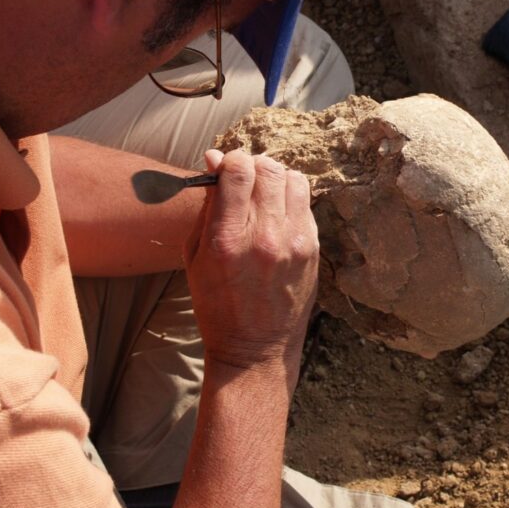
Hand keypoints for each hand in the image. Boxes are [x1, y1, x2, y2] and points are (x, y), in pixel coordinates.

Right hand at [184, 149, 318, 380]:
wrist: (256, 348)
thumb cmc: (217, 303)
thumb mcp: (195, 256)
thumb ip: (206, 206)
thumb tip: (214, 161)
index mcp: (227, 239)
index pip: (237, 170)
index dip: (229, 159)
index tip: (224, 165)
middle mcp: (264, 236)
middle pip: (267, 168)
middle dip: (252, 164)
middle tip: (243, 176)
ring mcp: (294, 242)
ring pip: (292, 178)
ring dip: (275, 176)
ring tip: (263, 191)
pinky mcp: (313, 248)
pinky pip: (305, 201)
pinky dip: (290, 196)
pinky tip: (278, 211)